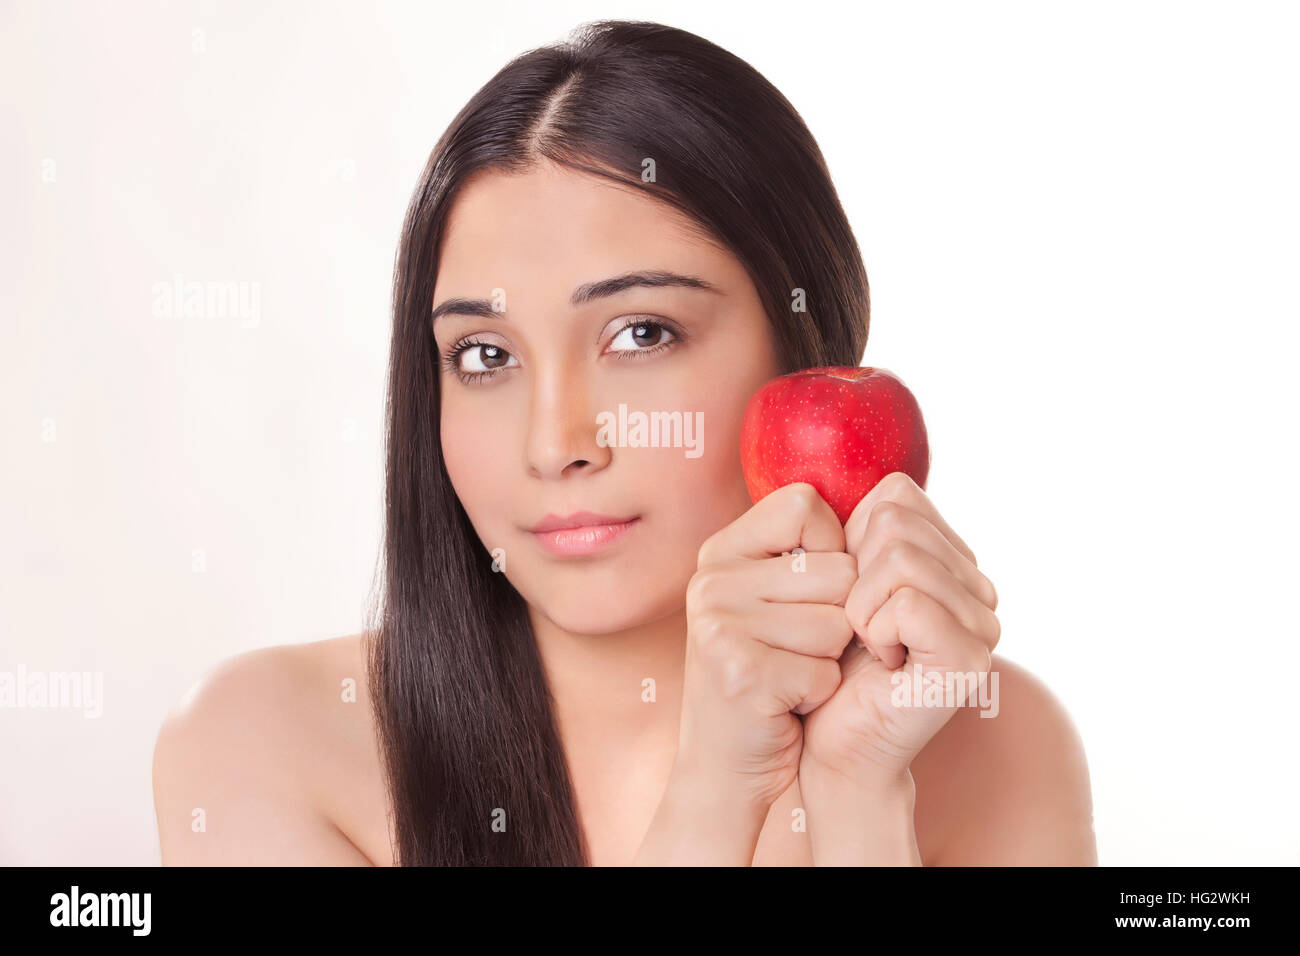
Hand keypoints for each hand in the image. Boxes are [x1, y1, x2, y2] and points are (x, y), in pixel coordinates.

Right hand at [673, 482, 856, 810]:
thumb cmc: (767, 674)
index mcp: (720, 552)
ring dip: (830, 659)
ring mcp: (720, 625)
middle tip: (796, 649)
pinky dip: (818, 692)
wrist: (724, 764)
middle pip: (837, 570)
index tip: (812, 591)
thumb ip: (805, 554)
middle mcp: (711, 580)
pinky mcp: (740, 673)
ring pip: (838, 622)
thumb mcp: (771, 600)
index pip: (805, 503)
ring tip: (790, 675)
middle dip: (839, 617)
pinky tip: (786, 703)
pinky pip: (825, 669)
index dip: (833, 547)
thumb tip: (882, 501)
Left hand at [800, 472, 1000, 788]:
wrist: (827, 741)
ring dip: (860, 604)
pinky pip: (908, 600)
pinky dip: (874, 627)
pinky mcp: (969, 657)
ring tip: (868, 644)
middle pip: (896, 521)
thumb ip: (856, 530)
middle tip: (858, 626)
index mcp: (950, 562)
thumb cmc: (826, 662)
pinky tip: (882, 661)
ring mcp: (981, 623)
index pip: (897, 495)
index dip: (853, 539)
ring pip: (901, 556)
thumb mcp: (837, 582)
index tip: (850, 593)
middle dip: (854, 572)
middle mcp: (977, 587)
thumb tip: (844, 484)